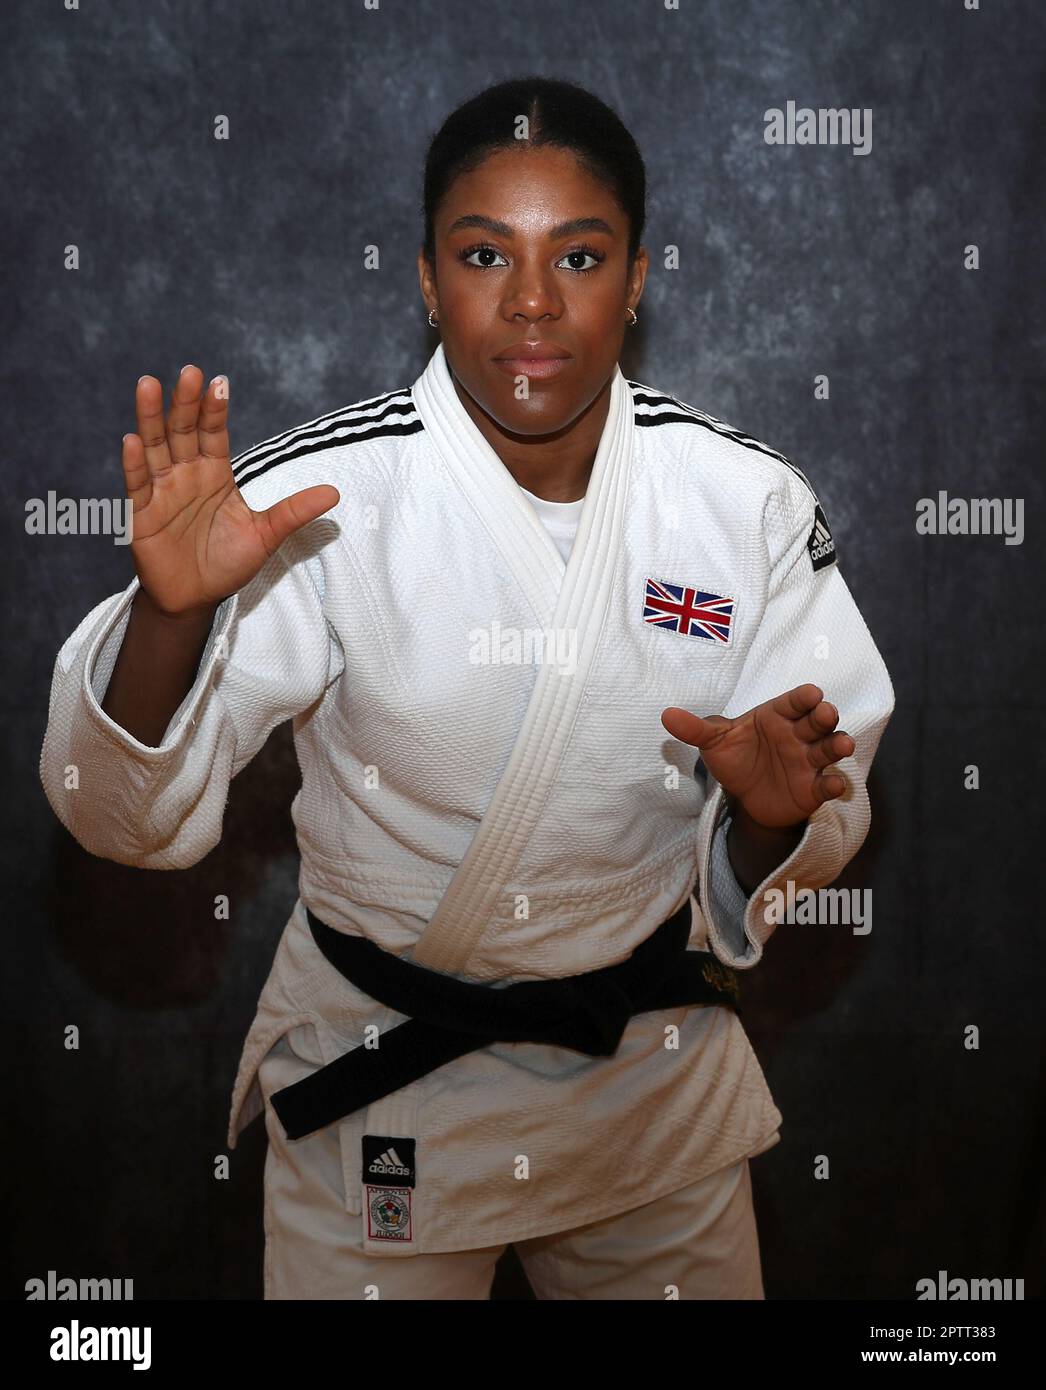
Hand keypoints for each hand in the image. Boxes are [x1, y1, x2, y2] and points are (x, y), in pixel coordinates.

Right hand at [121, 365, 339, 617]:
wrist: (196, 598)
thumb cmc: (227, 562)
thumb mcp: (266, 535)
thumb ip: (294, 511)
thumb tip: (335, 493)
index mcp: (215, 473)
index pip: (215, 433)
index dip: (215, 409)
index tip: (220, 382)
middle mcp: (187, 474)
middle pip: (184, 431)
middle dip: (186, 403)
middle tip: (189, 372)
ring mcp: (162, 491)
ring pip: (156, 447)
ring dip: (151, 418)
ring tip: (149, 385)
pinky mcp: (142, 513)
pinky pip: (138, 484)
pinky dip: (135, 463)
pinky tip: (132, 440)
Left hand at [661, 683, 855, 829]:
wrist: (745, 797)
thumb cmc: (736, 759)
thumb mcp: (714, 743)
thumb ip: (695, 729)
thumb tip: (667, 715)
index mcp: (777, 716)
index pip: (794, 702)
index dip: (804, 697)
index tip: (811, 693)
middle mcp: (798, 735)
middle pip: (817, 722)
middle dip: (824, 716)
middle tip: (825, 714)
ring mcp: (809, 761)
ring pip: (829, 748)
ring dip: (838, 745)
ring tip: (842, 745)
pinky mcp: (813, 788)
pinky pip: (827, 784)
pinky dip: (833, 784)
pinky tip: (834, 785)